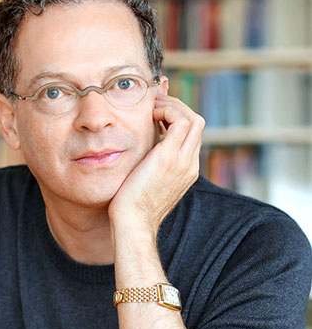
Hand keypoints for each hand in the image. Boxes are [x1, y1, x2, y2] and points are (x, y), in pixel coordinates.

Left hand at [108, 94, 204, 235]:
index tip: (155, 114)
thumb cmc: (130, 206)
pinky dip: (167, 110)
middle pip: (197, 123)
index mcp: (185, 171)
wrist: (132, 224)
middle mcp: (189, 165)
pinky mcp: (169, 158)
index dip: (175, 118)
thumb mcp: (144, 180)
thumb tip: (141, 148)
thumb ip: (149, 163)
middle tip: (153, 105)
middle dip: (176, 107)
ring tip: (152, 107)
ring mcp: (183, 161)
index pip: (191, 134)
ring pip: (193, 119)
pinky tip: (149, 115)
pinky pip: (180, 121)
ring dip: (172, 106)